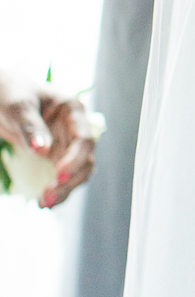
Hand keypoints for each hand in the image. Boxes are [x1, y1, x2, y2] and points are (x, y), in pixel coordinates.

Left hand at [0, 71, 94, 207]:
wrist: (3, 95)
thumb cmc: (12, 92)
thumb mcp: (18, 106)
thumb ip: (31, 126)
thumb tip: (43, 150)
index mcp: (73, 110)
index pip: (84, 139)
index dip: (75, 160)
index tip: (59, 176)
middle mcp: (75, 128)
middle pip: (85, 160)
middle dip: (70, 181)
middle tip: (48, 198)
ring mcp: (67, 143)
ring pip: (78, 172)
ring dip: (65, 190)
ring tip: (44, 204)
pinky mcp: (56, 156)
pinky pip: (63, 176)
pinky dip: (57, 190)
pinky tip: (43, 202)